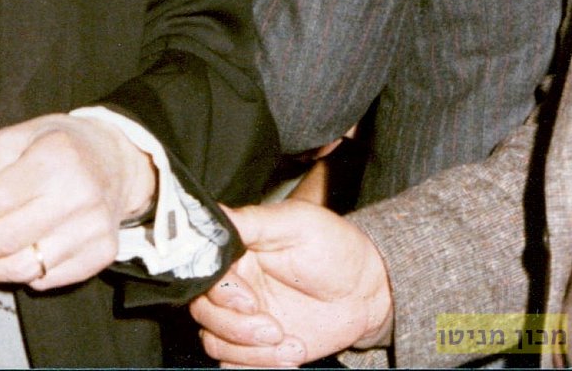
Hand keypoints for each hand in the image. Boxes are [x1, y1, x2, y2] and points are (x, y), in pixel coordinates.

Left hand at [0, 113, 155, 289]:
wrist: (116, 161)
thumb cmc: (60, 145)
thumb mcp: (17, 138)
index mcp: (56, 160)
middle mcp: (78, 198)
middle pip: (4, 239)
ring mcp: (92, 231)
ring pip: (21, 266)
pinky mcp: (100, 255)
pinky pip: (45, 278)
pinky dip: (10, 277)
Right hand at [189, 202, 392, 366]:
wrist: (367, 289)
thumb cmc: (335, 247)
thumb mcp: (297, 223)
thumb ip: (251, 221)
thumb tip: (213, 215)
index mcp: (237, 252)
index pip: (204, 274)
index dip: (222, 293)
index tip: (251, 300)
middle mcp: (236, 285)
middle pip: (204, 312)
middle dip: (237, 328)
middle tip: (274, 327)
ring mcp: (246, 318)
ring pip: (217, 343)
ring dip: (252, 353)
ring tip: (291, 344)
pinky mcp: (260, 346)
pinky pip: (236, 365)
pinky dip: (260, 367)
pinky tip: (291, 355)